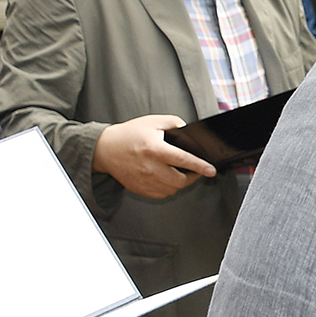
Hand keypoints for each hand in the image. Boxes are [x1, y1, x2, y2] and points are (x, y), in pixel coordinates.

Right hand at [94, 114, 215, 198]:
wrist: (104, 149)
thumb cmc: (128, 135)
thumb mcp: (153, 122)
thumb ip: (174, 124)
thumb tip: (189, 132)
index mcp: (154, 149)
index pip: (183, 160)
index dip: (200, 166)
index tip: (211, 170)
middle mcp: (150, 167)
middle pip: (180, 180)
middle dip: (193, 176)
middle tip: (195, 170)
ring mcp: (144, 180)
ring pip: (172, 189)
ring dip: (181, 183)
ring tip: (181, 173)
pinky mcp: (139, 188)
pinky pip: (161, 194)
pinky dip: (168, 188)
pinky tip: (167, 178)